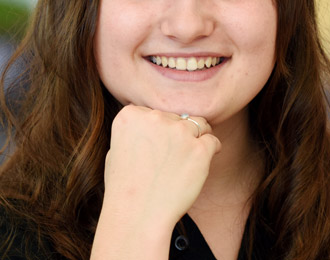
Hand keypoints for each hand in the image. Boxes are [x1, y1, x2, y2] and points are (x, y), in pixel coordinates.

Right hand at [92, 105, 220, 258]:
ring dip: (197, 139)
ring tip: (185, 162)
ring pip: (199, 124)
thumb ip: (136, 131)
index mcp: (130, 115)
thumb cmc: (125, 189)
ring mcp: (179, 132)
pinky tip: (199, 166)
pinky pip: (213, 141)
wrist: (137, 217)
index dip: (158, 132)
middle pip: (178, 117)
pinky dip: (210, 152)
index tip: (154, 151)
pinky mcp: (199, 149)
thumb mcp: (116, 151)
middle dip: (177, 136)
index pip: (155, 113)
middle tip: (170, 162)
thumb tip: (155, 120)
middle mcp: (155, 118)